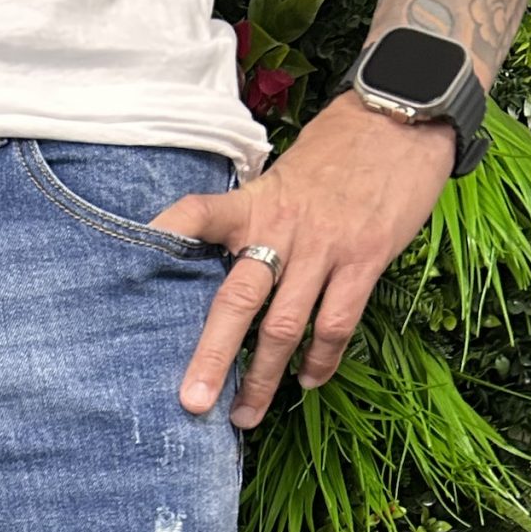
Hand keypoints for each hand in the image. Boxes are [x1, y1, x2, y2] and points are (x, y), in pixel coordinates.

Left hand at [147, 95, 457, 428]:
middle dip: (213, 357)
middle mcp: (282, 228)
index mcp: (252, 203)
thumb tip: (222, 267)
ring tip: (245, 415)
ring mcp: (324, 247)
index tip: (127, 267)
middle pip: (236, 300)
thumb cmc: (336, 152)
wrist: (403, 116)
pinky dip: (320, 359)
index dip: (162, 236)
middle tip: (192, 402)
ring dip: (265, 378)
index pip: (196, 215)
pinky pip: (336, 323)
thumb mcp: (281, 175)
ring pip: (285, 326)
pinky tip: (307, 381)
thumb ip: (252, 219)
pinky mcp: (365, 259)